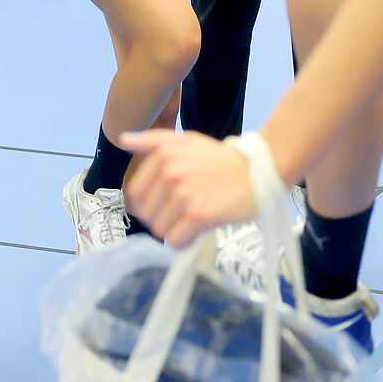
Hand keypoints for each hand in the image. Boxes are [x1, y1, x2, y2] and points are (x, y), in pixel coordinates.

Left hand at [123, 129, 256, 246]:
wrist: (259, 171)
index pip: (135, 195)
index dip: (148, 206)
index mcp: (164, 154)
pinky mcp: (199, 214)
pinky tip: (198, 231)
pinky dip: (185, 242)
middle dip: (162, 219)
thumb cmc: (221, 159)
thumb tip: (124, 139)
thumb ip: (153, 140)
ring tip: (193, 219)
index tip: (165, 206)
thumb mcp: (187, 141)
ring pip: (160, 230)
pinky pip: (176, 241)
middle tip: (183, 212)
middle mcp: (171, 173)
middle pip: (146, 215)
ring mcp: (184, 194)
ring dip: (175, 231)